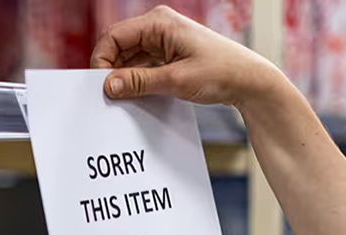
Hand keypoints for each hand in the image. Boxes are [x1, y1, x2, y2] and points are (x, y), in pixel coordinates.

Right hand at [91, 6, 283, 107]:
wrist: (250, 81)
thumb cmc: (221, 73)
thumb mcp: (175, 80)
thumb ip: (138, 82)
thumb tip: (108, 85)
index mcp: (159, 22)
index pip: (113, 37)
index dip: (102, 61)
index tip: (101, 85)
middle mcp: (159, 25)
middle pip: (118, 45)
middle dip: (111, 69)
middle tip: (109, 94)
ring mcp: (163, 38)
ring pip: (128, 56)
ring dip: (123, 75)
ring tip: (124, 96)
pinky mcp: (168, 52)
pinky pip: (140, 62)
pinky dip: (135, 77)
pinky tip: (136, 93)